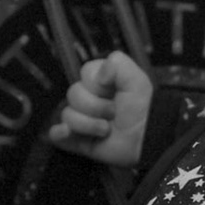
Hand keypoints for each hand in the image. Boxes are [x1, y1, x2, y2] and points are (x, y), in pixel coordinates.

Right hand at [47, 50, 152, 166]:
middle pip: (73, 94)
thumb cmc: (143, 109)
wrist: (147, 140)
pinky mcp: (78, 140)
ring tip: (106, 130)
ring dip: (88, 124)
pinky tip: (66, 132)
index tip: (111, 90)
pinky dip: (59, 133)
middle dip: (95, 106)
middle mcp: (89, 99)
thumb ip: (118, 64)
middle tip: (113, 113)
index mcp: (101, 82)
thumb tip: (99, 73)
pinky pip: (57, 135)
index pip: (85, 73)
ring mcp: (82, 120)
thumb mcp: (136, 80)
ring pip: (67, 115)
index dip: (96, 83)